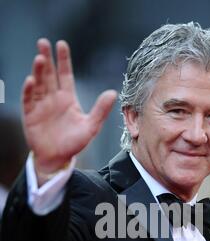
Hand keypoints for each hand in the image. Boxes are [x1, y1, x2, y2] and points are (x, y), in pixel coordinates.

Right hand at [22, 38, 116, 174]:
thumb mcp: (91, 127)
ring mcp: (41, 105)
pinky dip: (29, 90)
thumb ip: (100, 110)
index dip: (63, 60)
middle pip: (49, 74)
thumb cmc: (74, 143)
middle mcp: (53, 98)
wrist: (57, 159)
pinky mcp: (30, 115)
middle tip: (43, 43)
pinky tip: (31, 81)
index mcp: (68, 99)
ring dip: (38, 71)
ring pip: (38, 84)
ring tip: (40, 59)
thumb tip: (113, 93)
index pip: (65, 75)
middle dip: (47, 58)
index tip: (61, 44)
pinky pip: (28, 100)